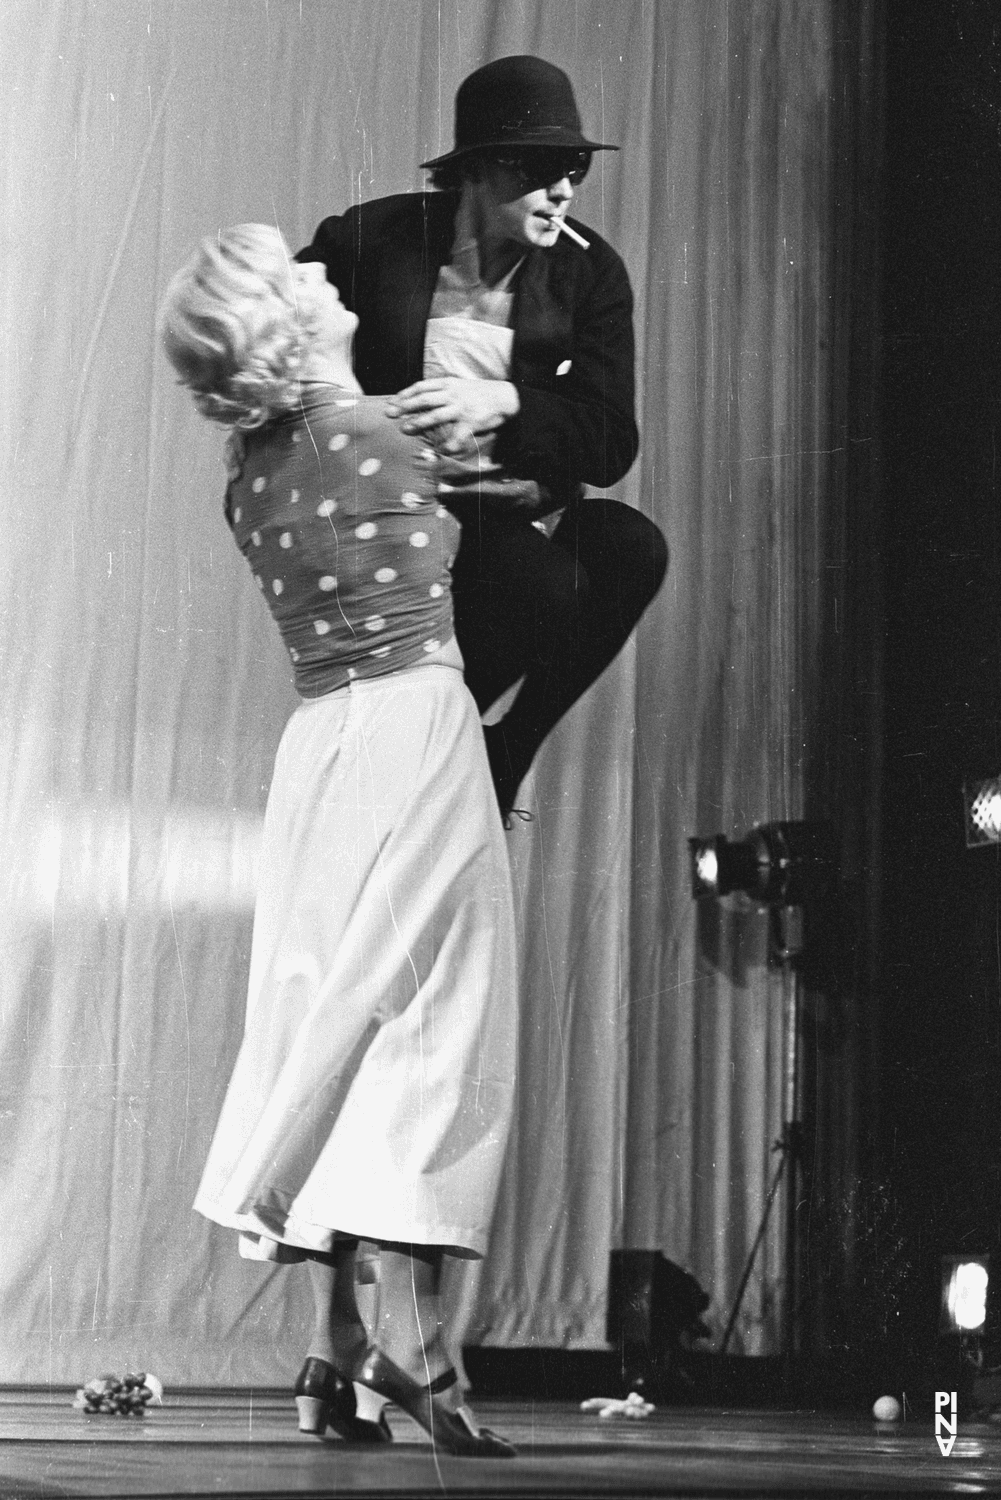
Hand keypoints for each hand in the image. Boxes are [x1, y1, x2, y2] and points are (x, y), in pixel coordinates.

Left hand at [385, 378, 519, 453]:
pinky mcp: (470, 422)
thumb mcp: (459, 385)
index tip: (391, 401)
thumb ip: (442, 391)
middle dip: (404, 406)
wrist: (504, 397)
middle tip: (389, 413)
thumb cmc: (479, 393)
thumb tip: (421, 398)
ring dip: (418, 422)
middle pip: (424, 399)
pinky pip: (456, 436)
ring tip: (404, 429)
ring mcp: (461, 408)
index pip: (421, 387)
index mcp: (448, 383)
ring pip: (436, 415)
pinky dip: (447, 445)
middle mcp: (452, 394)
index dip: (405, 394)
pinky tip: (439, 451)